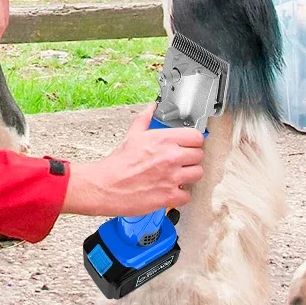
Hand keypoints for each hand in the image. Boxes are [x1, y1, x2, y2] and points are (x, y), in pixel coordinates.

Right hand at [62, 104, 204, 215]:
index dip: (193, 141)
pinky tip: (171, 190)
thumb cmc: (118, 163)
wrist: (106, 186)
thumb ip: (145, 119)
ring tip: (178, 176)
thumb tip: (150, 108)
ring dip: (189, 176)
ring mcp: (172, 177)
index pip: (196, 137)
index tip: (188, 145)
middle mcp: (171, 157)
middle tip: (181, 162)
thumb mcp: (132, 136)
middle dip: (191, 159)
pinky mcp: (169, 196)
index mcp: (163, 140)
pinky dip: (180, 195)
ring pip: (197, 174)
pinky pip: (187, 196)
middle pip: (199, 155)